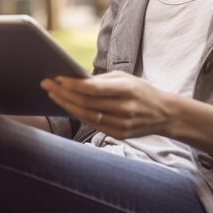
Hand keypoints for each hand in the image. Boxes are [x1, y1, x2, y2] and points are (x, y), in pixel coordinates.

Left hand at [40, 71, 172, 138]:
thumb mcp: (126, 78)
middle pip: (86, 103)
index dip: (72, 84)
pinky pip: (94, 125)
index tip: (56, 77)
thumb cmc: (141, 90)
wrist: (165, 114)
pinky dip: (79, 115)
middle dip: (63, 93)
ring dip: (67, 105)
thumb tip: (75, 80)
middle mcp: (125, 108)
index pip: (93, 89)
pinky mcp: (120, 135)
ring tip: (53, 94)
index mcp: (127, 89)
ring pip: (87, 116)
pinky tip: (68, 106)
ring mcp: (122, 124)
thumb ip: (102, 79)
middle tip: (46, 84)